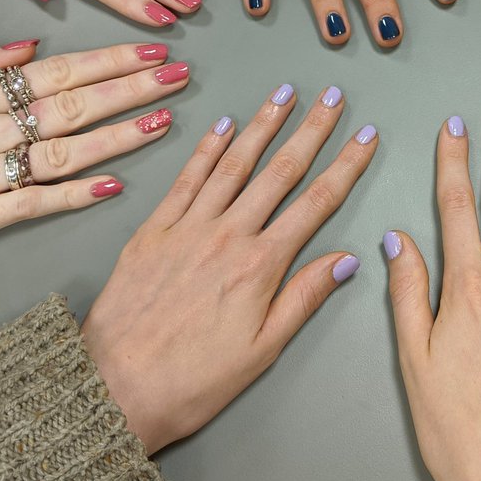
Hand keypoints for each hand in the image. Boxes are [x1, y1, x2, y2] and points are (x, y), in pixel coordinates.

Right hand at [0, 41, 187, 262]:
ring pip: (63, 153)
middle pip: (73, 107)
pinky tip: (116, 184)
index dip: (110, 61)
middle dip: (131, 89)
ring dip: (120, 136)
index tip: (152, 50)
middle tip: (178, 77)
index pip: (57, 72)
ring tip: (164, 120)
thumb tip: (33, 44)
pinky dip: (74, 194)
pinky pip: (32, 205)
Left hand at [81, 84, 377, 453]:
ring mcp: (187, 227)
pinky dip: (207, 147)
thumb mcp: (262, 350)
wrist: (114, 387)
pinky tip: (225, 125)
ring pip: (234, 163)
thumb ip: (304, 298)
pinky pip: (186, 178)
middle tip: (332, 97)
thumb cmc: (193, 380)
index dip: (345, 166)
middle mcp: (227, 235)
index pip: (316, 204)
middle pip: (280, 172)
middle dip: (311, 130)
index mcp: (261, 266)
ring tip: (284, 93)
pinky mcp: (152, 230)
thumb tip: (348, 259)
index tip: (366, 137)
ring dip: (263, 125)